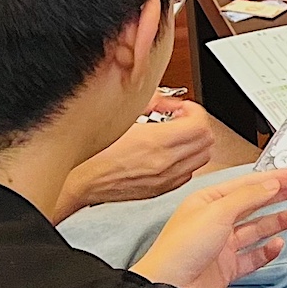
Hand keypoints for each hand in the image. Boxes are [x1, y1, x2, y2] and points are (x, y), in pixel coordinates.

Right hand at [56, 97, 221, 215]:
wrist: (80, 181)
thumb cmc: (92, 153)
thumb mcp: (120, 117)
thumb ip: (146, 102)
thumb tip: (161, 97)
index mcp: (157, 143)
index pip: (200, 123)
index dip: (193, 109)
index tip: (179, 107)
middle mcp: (166, 163)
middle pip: (206, 140)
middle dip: (196, 124)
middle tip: (178, 117)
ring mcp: (165, 179)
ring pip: (201, 158)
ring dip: (193, 142)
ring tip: (174, 134)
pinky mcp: (160, 190)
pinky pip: (187, 173)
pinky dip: (185, 160)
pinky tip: (167, 153)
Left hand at [131, 169, 286, 287]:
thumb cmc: (179, 250)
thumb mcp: (216, 213)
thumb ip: (248, 197)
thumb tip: (271, 184)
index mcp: (209, 201)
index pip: (250, 183)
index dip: (277, 177)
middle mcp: (215, 221)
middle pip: (256, 203)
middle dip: (282, 195)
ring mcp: (222, 245)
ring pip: (257, 229)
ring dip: (279, 221)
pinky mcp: (226, 267)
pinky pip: (253, 256)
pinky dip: (268, 250)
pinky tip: (278, 244)